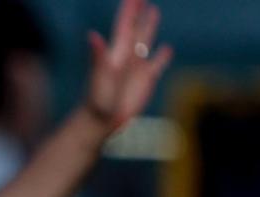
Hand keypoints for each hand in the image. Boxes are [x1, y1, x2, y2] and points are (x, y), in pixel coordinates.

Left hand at [79, 0, 172, 132]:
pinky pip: (157, 64)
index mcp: (116, 52)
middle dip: (138, 10)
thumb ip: (98, 56)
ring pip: (146, 41)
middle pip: (135, 27)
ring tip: (154, 11)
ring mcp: (137, 68)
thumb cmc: (98, 101)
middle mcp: (127, 56)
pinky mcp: (146, 81)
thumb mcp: (99, 77)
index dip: (128, 8)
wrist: (102, 122)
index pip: (124, 24)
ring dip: (150, 26)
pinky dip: (163, 56)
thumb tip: (92, 35)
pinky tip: (167, 48)